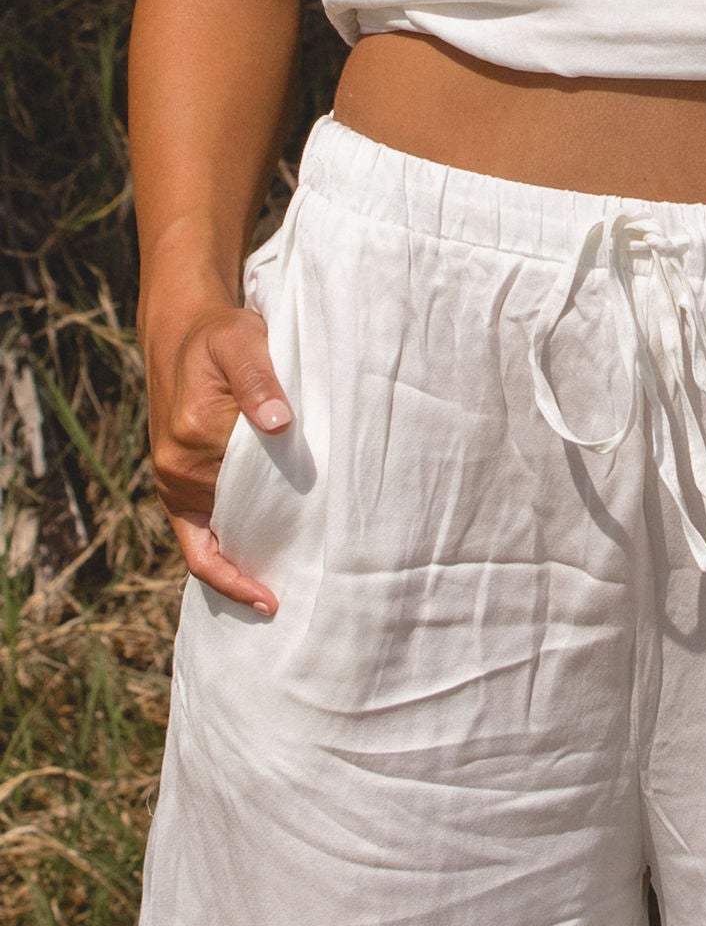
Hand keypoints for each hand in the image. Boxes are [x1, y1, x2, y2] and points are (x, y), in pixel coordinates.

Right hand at [144, 299, 290, 613]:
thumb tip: (280, 423)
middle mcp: (177, 466)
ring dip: (246, 568)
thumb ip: (260, 379)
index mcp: (194, 434)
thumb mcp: (242, 341)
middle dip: (266, 559)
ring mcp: (173, 481)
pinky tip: (251, 588)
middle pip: (232, 525)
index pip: (245, 495)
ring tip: (289, 595)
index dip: (277, 529)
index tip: (308, 559)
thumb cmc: (221, 335)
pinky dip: (219, 568)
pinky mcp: (175, 487)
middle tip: (313, 593)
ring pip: (214, 541)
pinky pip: (194, 542)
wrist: (183, 331)